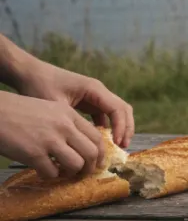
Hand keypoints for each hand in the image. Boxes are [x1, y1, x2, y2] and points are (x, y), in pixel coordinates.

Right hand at [0, 92, 105, 178]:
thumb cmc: (18, 111)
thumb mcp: (49, 110)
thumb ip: (67, 124)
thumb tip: (82, 146)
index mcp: (69, 115)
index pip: (97, 137)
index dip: (100, 154)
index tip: (97, 163)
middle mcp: (63, 127)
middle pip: (92, 153)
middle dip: (90, 167)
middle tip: (82, 173)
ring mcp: (49, 140)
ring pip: (76, 165)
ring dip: (71, 173)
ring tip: (61, 172)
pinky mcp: (34, 153)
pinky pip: (52, 173)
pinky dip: (49, 175)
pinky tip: (42, 170)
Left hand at [11, 61, 133, 147]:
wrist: (29, 73)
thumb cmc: (39, 86)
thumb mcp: (55, 105)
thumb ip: (72, 122)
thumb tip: (84, 143)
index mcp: (94, 89)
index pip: (117, 109)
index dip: (121, 127)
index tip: (117, 144)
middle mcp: (98, 91)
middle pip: (123, 110)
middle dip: (126, 128)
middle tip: (123, 147)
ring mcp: (94, 96)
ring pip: (117, 112)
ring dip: (119, 128)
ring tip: (117, 146)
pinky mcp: (88, 102)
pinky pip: (104, 115)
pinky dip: (107, 128)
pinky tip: (100, 141)